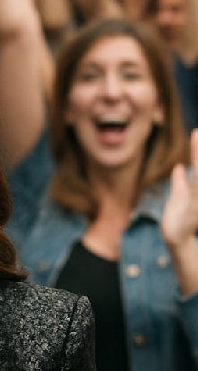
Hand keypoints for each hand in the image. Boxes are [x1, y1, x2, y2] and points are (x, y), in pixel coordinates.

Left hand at [162, 130, 197, 249]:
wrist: (175, 238)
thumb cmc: (178, 218)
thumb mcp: (178, 195)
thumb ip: (180, 181)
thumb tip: (179, 167)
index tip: (197, 132)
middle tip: (197, 132)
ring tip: (197, 136)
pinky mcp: (194, 206)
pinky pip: (196, 187)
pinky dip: (192, 176)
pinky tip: (189, 167)